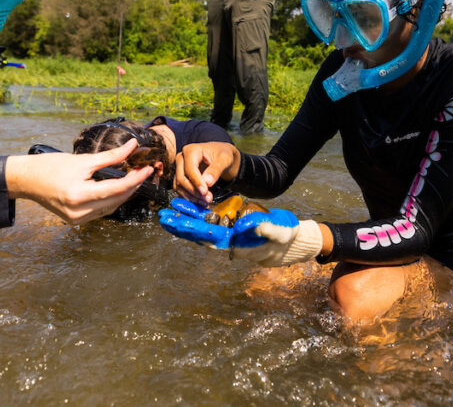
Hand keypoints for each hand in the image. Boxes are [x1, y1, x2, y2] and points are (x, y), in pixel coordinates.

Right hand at [5, 138, 152, 223]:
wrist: (27, 180)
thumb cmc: (50, 167)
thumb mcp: (82, 160)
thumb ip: (110, 156)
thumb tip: (132, 147)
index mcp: (79, 195)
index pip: (116, 189)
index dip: (135, 179)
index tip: (148, 170)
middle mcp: (78, 212)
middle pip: (115, 201)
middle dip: (132, 187)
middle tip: (143, 172)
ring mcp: (77, 219)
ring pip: (110, 208)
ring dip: (122, 194)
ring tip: (133, 178)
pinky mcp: (75, 221)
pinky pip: (100, 212)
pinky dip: (110, 201)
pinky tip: (116, 189)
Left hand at [158, 198, 323, 266]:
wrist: (289, 242)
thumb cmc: (285, 236)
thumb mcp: (278, 231)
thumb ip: (261, 227)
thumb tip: (241, 225)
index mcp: (235, 243)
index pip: (208, 236)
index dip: (191, 229)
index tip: (176, 221)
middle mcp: (227, 240)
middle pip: (198, 234)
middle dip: (180, 226)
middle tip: (162, 216)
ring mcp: (227, 235)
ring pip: (200, 228)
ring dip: (184, 221)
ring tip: (167, 213)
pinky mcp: (229, 228)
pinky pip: (208, 223)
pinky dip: (195, 217)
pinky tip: (185, 209)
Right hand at [174, 141, 240, 204]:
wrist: (221, 156)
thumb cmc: (222, 154)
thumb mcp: (224, 159)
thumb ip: (216, 169)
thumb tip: (207, 182)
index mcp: (191, 150)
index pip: (189, 168)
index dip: (196, 182)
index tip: (205, 191)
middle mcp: (182, 158)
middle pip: (182, 178)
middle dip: (194, 191)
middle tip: (208, 198)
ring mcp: (180, 168)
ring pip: (179, 186)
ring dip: (192, 197)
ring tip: (206, 201)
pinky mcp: (181, 177)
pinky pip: (181, 190)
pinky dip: (190, 197)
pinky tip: (201, 202)